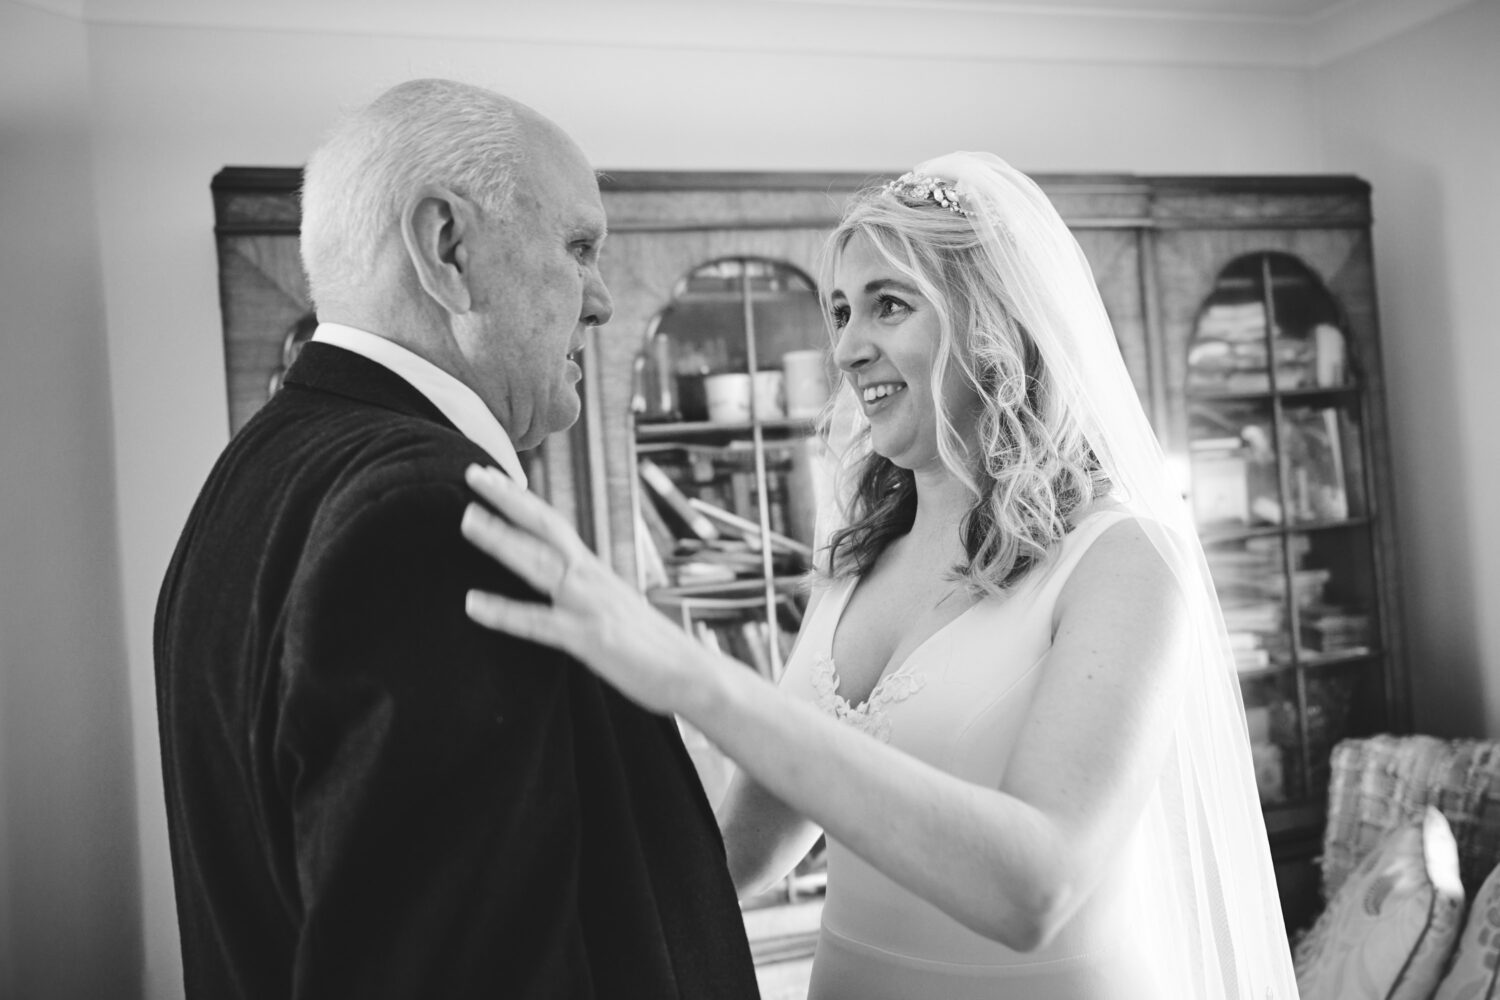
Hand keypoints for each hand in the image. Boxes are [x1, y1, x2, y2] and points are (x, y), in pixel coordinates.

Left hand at [459, 465, 707, 716]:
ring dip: (501, 540)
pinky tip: (472, 603)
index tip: (492, 477)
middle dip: (508, 500)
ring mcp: (588, 605)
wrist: (692, 673)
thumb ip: (585, 592)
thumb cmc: (650, 646)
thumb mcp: (613, 607)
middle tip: (472, 472)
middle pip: (545, 528)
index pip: (553, 525)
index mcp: (593, 571)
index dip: (522, 499)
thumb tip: (561, 583)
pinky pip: (538, 623)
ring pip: (539, 564)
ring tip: (466, 519)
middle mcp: (590, 578)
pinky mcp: (588, 637)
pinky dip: (504, 612)